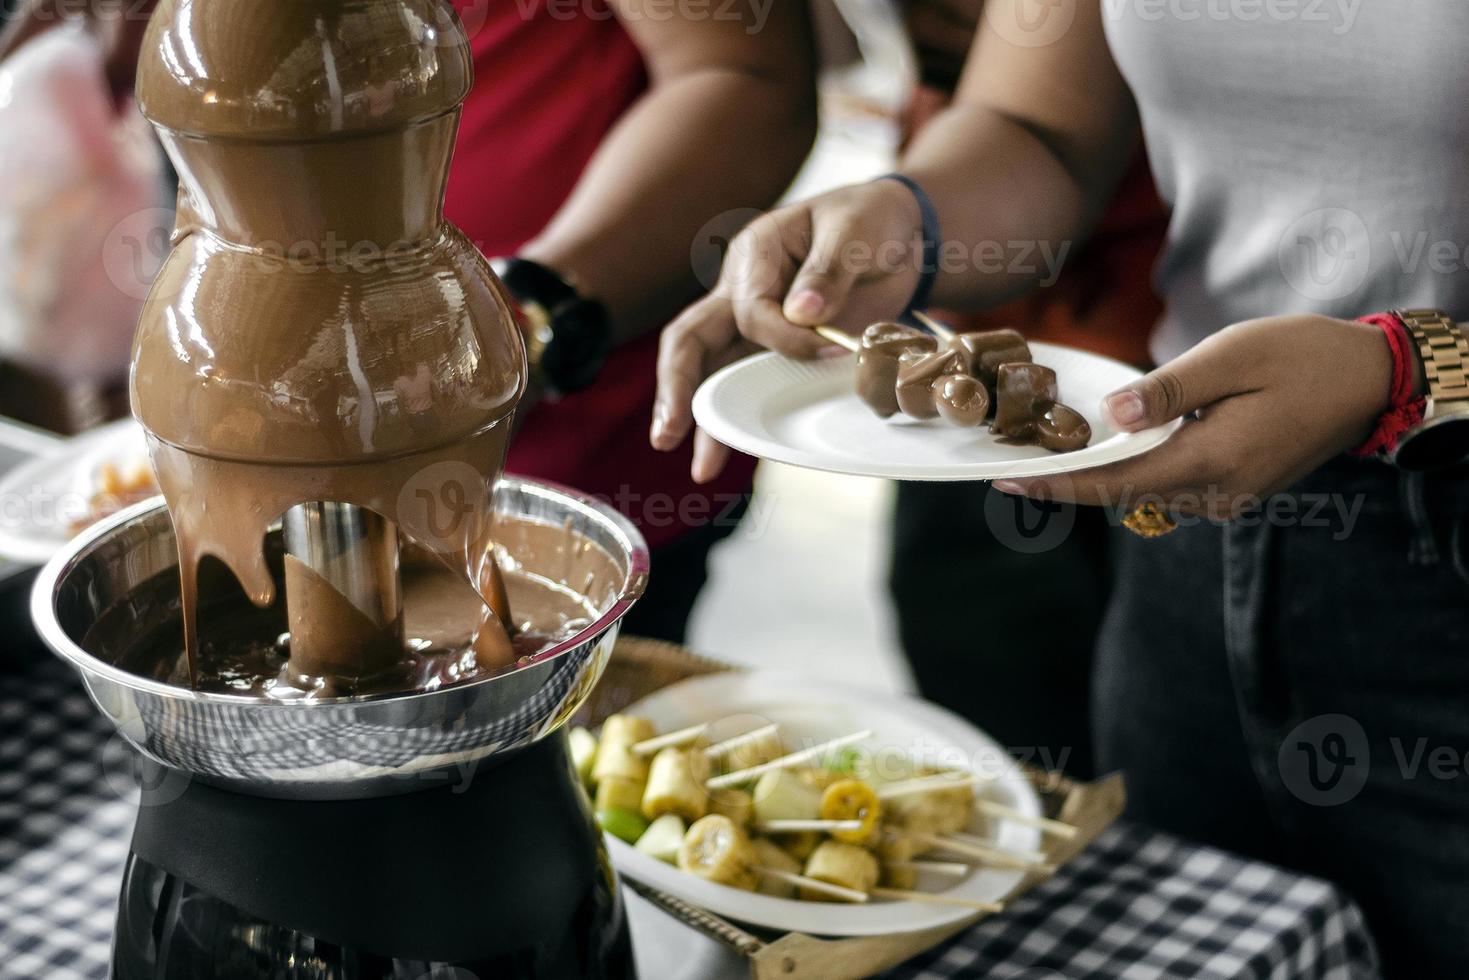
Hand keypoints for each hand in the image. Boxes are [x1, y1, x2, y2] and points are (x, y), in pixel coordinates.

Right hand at [651, 179, 925, 481]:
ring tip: (700, 468)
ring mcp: (749, 323)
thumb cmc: (871, 223)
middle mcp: (739, 289)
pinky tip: (719, 458)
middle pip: (691, 339)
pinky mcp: (769, 350)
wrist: (898, 235)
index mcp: (755, 252)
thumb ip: (828, 271)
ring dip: (697, 417)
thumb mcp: (855, 234)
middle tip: (669, 432)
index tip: (834, 350)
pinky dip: (729, 421)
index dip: (786, 338)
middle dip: (677, 387)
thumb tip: (801, 313)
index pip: (751, 308)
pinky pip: (738, 385)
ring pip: (707, 371)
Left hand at [993, 315, 1397, 518]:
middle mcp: (1215, 494)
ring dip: (1100, 475)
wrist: (1370, 380)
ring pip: (1144, 491)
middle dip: (1068, 479)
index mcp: (1211, 462)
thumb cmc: (1303, 355)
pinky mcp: (1233, 490)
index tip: (1008, 482)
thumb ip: (1167, 392)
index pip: (1116, 483)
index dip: (1058, 484)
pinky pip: (1169, 484)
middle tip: (1012, 461)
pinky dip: (1135, 468)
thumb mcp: (1231, 356)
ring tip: (1047, 453)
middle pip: (1123, 493)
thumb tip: (1110, 419)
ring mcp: (1227, 498)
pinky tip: (1108, 446)